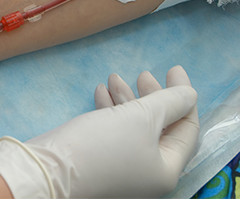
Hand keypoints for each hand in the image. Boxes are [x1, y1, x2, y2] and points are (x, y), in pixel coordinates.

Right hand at [0, 66, 198, 197]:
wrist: (50, 168)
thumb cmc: (102, 144)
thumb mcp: (141, 117)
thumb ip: (170, 102)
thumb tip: (189, 93)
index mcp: (166, 168)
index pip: (186, 128)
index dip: (183, 96)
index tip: (173, 68)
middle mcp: (148, 171)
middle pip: (159, 126)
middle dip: (151, 96)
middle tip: (143, 73)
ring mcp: (123, 166)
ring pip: (134, 125)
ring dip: (126, 99)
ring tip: (114, 76)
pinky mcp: (101, 159)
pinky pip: (114, 130)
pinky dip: (110, 110)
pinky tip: (100, 91)